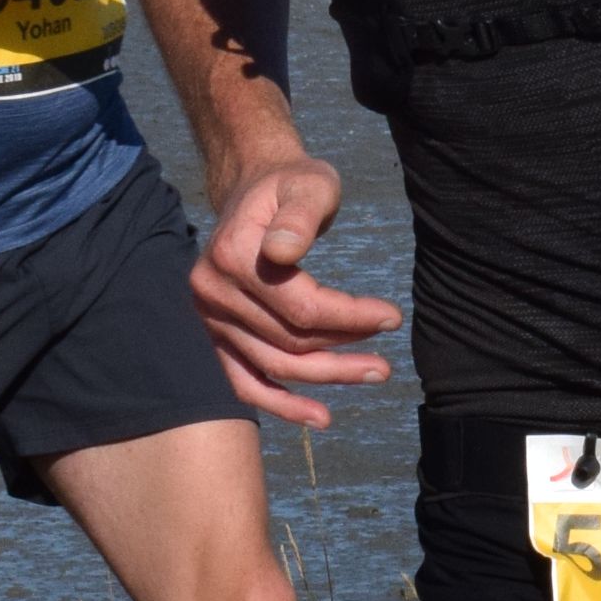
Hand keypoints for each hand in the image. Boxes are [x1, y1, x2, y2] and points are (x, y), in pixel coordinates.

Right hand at [191, 155, 397, 426]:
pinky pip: (245, 382)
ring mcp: (209, 319)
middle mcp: (211, 292)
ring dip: (325, 378)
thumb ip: (301, 214)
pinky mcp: (214, 336)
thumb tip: (283, 251)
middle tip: (386, 363)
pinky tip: (320, 416)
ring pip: (274, 365)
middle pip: (289, 341)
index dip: (349, 317)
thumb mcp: (308, 183)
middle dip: (343, 352)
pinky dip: (280, 404)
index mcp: (232, 254)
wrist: (253, 192)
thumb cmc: (291, 186)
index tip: (391, 317)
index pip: (300, 305)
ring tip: (371, 374)